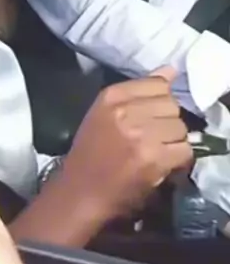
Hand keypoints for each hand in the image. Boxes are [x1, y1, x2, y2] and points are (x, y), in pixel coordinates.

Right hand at [62, 67, 192, 222]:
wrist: (80, 193)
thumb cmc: (90, 154)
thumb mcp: (105, 115)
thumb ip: (138, 92)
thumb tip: (171, 70)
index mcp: (110, 97)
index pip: (158, 84)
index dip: (159, 103)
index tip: (150, 118)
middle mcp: (124, 112)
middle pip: (172, 105)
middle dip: (167, 122)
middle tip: (152, 139)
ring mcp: (140, 135)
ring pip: (180, 128)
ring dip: (173, 142)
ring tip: (156, 152)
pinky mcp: (152, 158)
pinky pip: (184, 150)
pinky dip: (178, 160)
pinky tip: (162, 164)